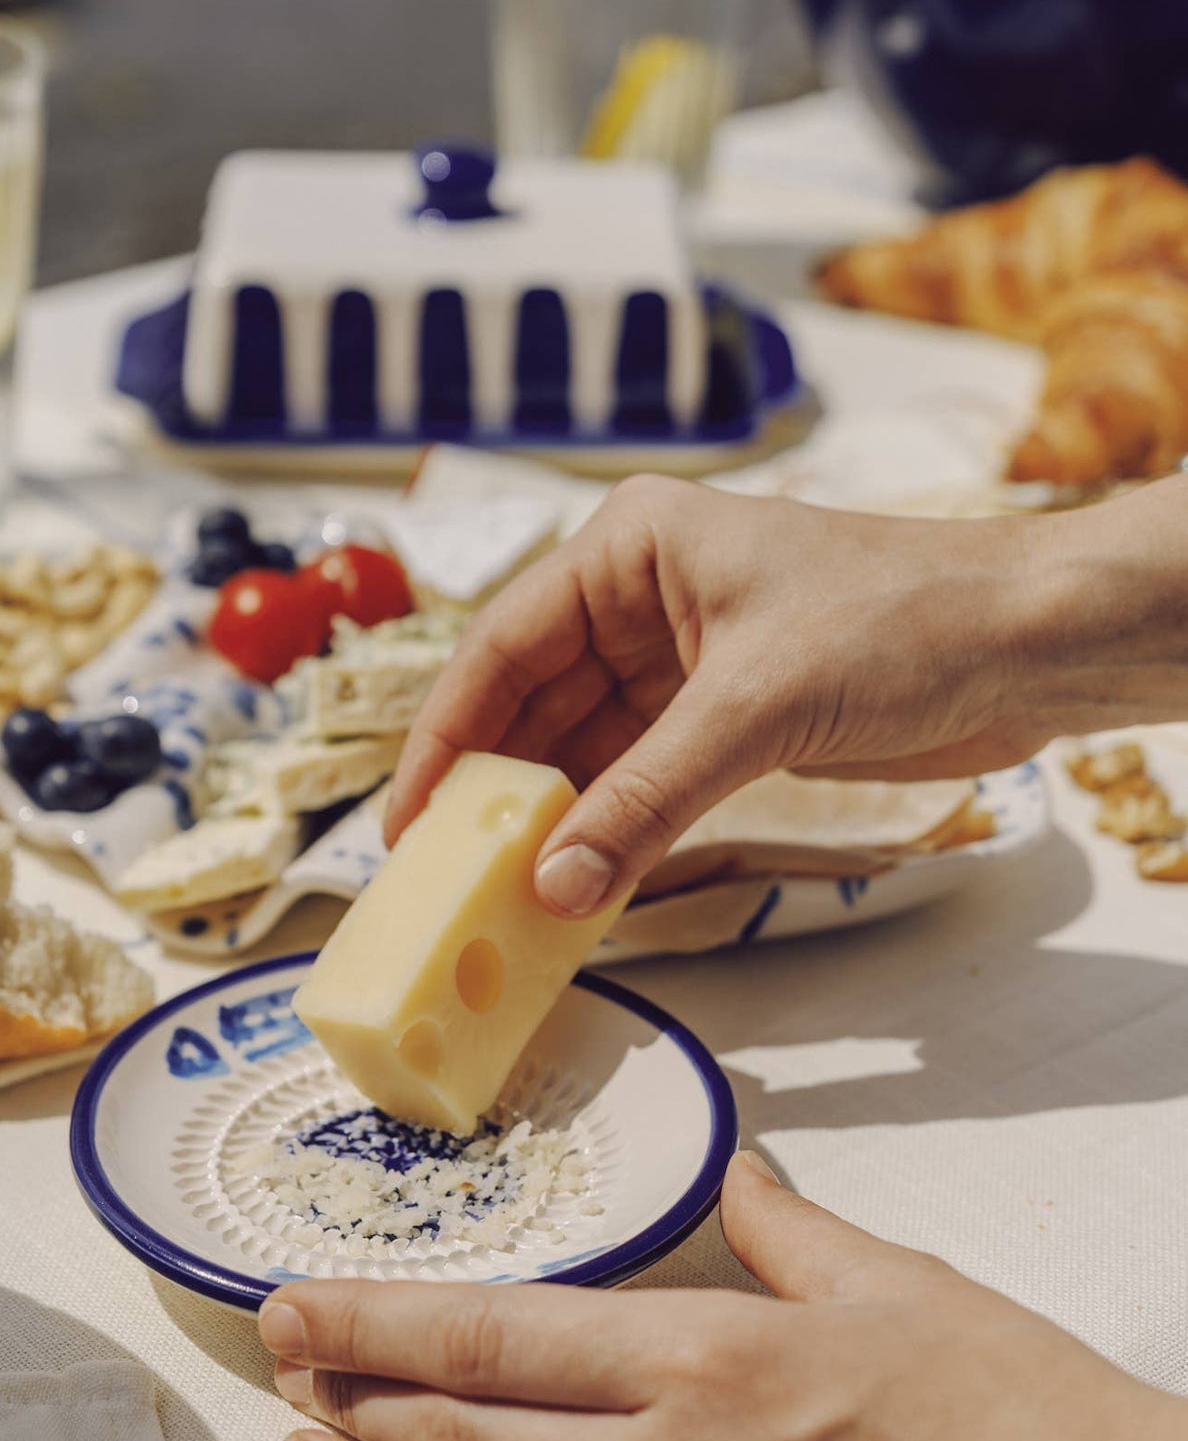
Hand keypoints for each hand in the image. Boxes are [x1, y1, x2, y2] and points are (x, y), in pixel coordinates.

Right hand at [385, 474, 1187, 917]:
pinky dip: (614, 830)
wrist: (1030, 643)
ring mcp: (686, 660)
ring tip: (505, 893)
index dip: (448, 737)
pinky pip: (643, 779)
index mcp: (633, 547)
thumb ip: (644, 801)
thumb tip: (554, 887)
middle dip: (499, 787)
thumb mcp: (751, 708)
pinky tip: (582, 881)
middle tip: (447, 874)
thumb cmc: (903, 619)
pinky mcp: (728, 717)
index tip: (411, 818)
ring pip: (588, 748)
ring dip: (557, 819)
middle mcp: (646, 598)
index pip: (504, 646)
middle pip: (536, 702)